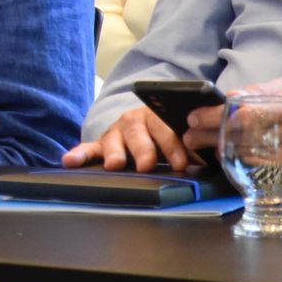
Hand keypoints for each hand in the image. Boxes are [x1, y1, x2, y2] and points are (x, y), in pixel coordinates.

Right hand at [62, 105, 192, 172]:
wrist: (151, 123)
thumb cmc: (173, 137)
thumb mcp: (187, 137)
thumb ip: (198, 147)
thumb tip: (213, 156)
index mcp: (159, 116)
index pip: (166, 128)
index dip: (174, 145)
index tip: (182, 163)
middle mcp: (135, 120)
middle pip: (138, 131)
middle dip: (143, 148)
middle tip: (147, 164)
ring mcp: (116, 131)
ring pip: (114, 138)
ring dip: (115, 152)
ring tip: (116, 164)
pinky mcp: (101, 143)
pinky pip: (89, 148)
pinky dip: (79, 154)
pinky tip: (69, 161)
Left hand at [184, 76, 281, 155]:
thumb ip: (260, 91)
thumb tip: (230, 97)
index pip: (245, 113)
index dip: (216, 117)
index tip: (193, 118)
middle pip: (241, 135)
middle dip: (210, 135)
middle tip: (188, 135)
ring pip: (247, 152)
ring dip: (219, 149)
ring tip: (197, 143)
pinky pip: (259, 164)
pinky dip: (238, 158)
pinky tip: (224, 154)